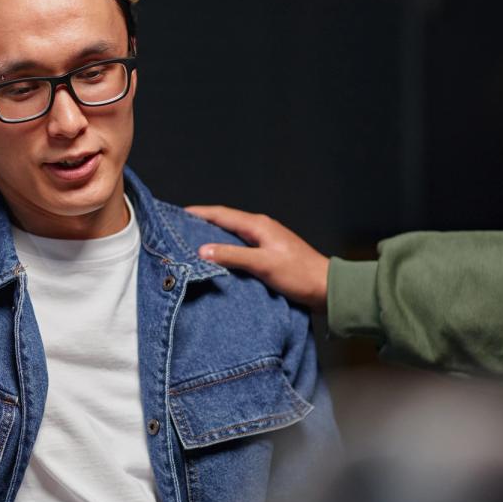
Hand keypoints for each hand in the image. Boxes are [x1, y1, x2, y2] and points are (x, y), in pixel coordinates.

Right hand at [185, 205, 328, 312]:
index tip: (176, 214)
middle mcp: (260, 228)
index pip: (221, 214)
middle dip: (200, 223)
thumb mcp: (263, 264)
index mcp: (258, 225)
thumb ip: (232, 256)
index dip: (197, 213)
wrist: (326, 288)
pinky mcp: (267, 253)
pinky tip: (216, 258)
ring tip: (190, 243)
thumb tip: (202, 250)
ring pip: (230, 234)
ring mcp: (264, 240)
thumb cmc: (299, 275)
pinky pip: (238, 246)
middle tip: (177, 228)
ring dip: (211, 236)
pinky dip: (223, 248)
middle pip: (224, 221)